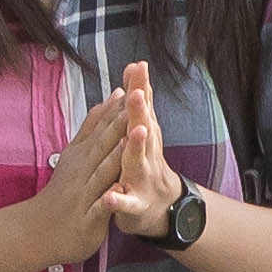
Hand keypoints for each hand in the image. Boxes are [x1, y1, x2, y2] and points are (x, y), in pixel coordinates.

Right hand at [37, 69, 167, 271]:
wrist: (41, 230)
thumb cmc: (64, 192)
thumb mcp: (75, 154)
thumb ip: (91, 127)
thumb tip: (107, 99)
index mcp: (83, 155)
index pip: (103, 126)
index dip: (119, 104)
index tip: (135, 80)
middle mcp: (83, 169)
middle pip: (104, 141)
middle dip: (121, 118)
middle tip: (138, 94)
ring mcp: (84, 192)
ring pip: (103, 170)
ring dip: (118, 151)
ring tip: (136, 131)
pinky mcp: (88, 217)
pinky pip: (101, 206)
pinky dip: (110, 198)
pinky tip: (120, 190)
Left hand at [97, 60, 183, 247]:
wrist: (160, 207)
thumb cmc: (146, 163)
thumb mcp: (143, 130)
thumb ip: (139, 102)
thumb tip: (136, 66)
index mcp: (144, 135)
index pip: (143, 107)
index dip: (140, 86)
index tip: (137, 65)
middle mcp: (146, 154)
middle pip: (143, 128)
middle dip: (140, 111)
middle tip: (137, 92)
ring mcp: (142, 178)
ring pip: (138, 161)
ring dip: (137, 147)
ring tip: (136, 132)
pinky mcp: (136, 204)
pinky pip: (127, 202)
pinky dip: (119, 200)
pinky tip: (110, 197)